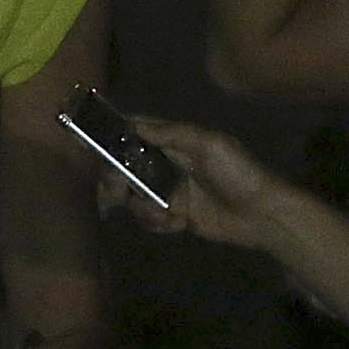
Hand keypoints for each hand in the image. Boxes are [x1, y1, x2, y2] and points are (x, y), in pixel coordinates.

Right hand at [113, 117, 293, 250]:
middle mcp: (166, 162)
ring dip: (142, 208)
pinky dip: (158, 223)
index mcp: (174, 141)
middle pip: (123, 166)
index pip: (134, 131)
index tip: (87, 143)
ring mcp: (168, 190)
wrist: (262, 215)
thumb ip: (171, 133)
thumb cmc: (238, 174)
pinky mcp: (173, 215)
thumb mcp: (209, 145)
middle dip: (117, 181)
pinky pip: (149, 218)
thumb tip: (133, 124)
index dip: (110, 135)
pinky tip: (178, 224)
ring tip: (164, 215)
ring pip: (133, 196)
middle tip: (118, 195)